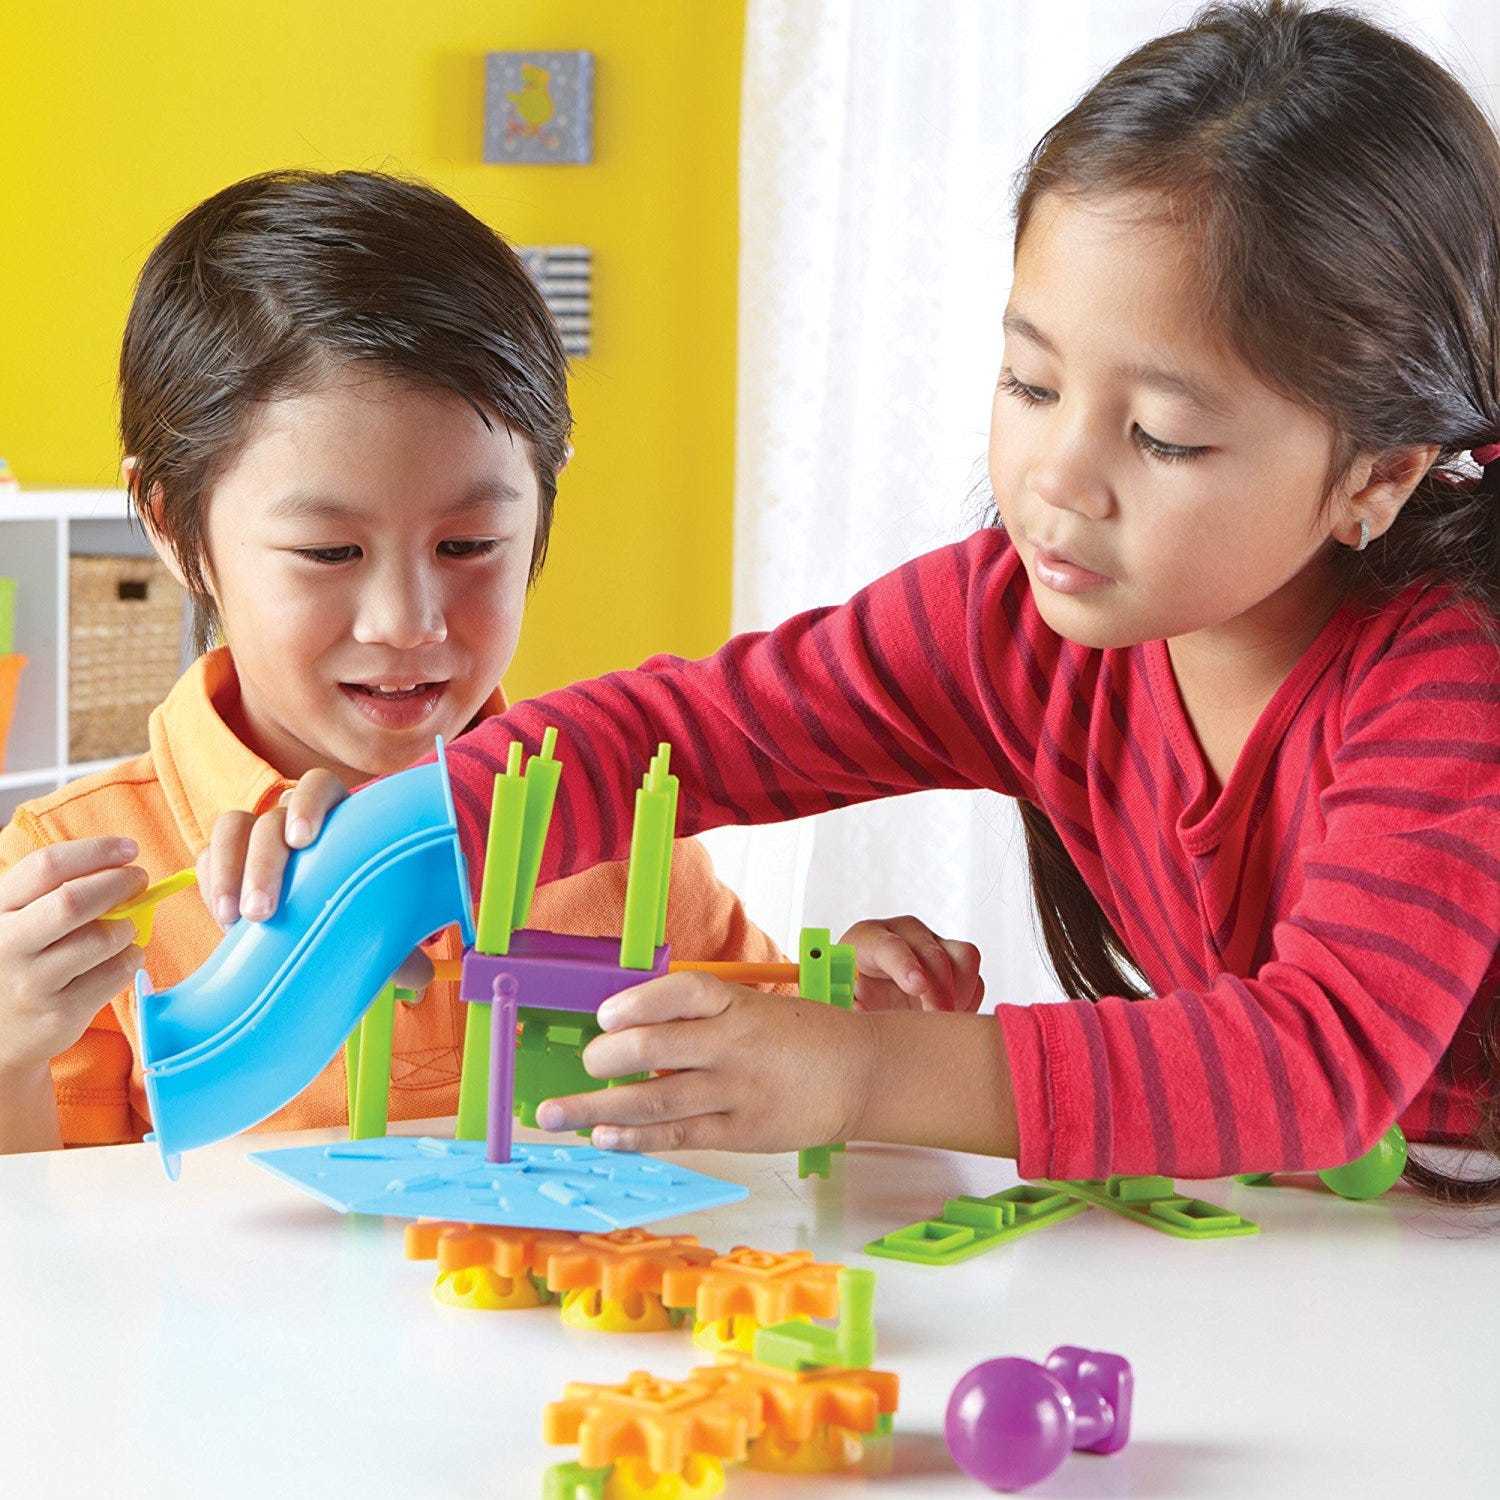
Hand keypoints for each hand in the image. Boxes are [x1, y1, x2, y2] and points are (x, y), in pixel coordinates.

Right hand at [0, 838, 146, 1074]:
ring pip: (102, 938)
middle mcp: (6, 945)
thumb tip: (122, 864)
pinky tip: (122, 957)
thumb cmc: (17, 961)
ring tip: (123, 927)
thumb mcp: (15, 921)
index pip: (46, 866)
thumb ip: (52, 892)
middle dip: (119, 883)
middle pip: (74, 900)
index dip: (95, 851)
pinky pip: (116, 973)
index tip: (128, 849)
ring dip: (127, 926)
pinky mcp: (59, 1014)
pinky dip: (131, 958)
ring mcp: (31, 983)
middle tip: (139, 880)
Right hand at [197, 768, 430, 987]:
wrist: (320, 933)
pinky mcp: (226, 859)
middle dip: (263, 863)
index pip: (318, 787)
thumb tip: (420, 975)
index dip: (309, 805)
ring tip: (233, 918)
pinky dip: (212, 884)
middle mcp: (293, 816)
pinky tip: (222, 917)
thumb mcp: (375, 925)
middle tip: (263, 912)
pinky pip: (209, 858)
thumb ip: (396, 942)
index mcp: (338, 816)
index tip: (303, 840)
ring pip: (232, 829)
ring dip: (229, 870)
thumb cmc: (357, 915)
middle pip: (270, 819)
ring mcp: (255, 834)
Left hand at [533, 973, 878, 1154]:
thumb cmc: (799, 1037)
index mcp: (738, 1004)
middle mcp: (735, 1045)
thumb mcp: (754, 1008)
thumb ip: (701, 1017)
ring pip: (656, 1100)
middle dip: (606, 1058)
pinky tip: (604, 1137)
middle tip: (585, 1063)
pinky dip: (637, 1137)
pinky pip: (678, 1135)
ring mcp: (737, 1092)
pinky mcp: (740, 1132)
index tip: (605, 1015)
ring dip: (599, 1108)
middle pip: (657, 1049)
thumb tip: (628, 1029)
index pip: (682, 994)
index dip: (638, 1002)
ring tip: (558, 1114)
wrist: (860, 1074)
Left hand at [840, 915, 984, 1011]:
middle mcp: (905, 933)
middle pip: (933, 954)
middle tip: (936, 1021)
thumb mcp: (838, 999)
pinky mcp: (956, 962)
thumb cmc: (848, 996)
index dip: (905, 965)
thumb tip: (854, 1016)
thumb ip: (844, 1005)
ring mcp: (934, 944)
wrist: (866, 994)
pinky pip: (976, 979)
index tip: (917, 988)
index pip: (889, 945)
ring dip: (960, 993)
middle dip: (939, 991)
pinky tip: (949, 1019)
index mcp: (868, 938)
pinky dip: (969, 1002)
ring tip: (943, 1020)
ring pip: (965, 958)